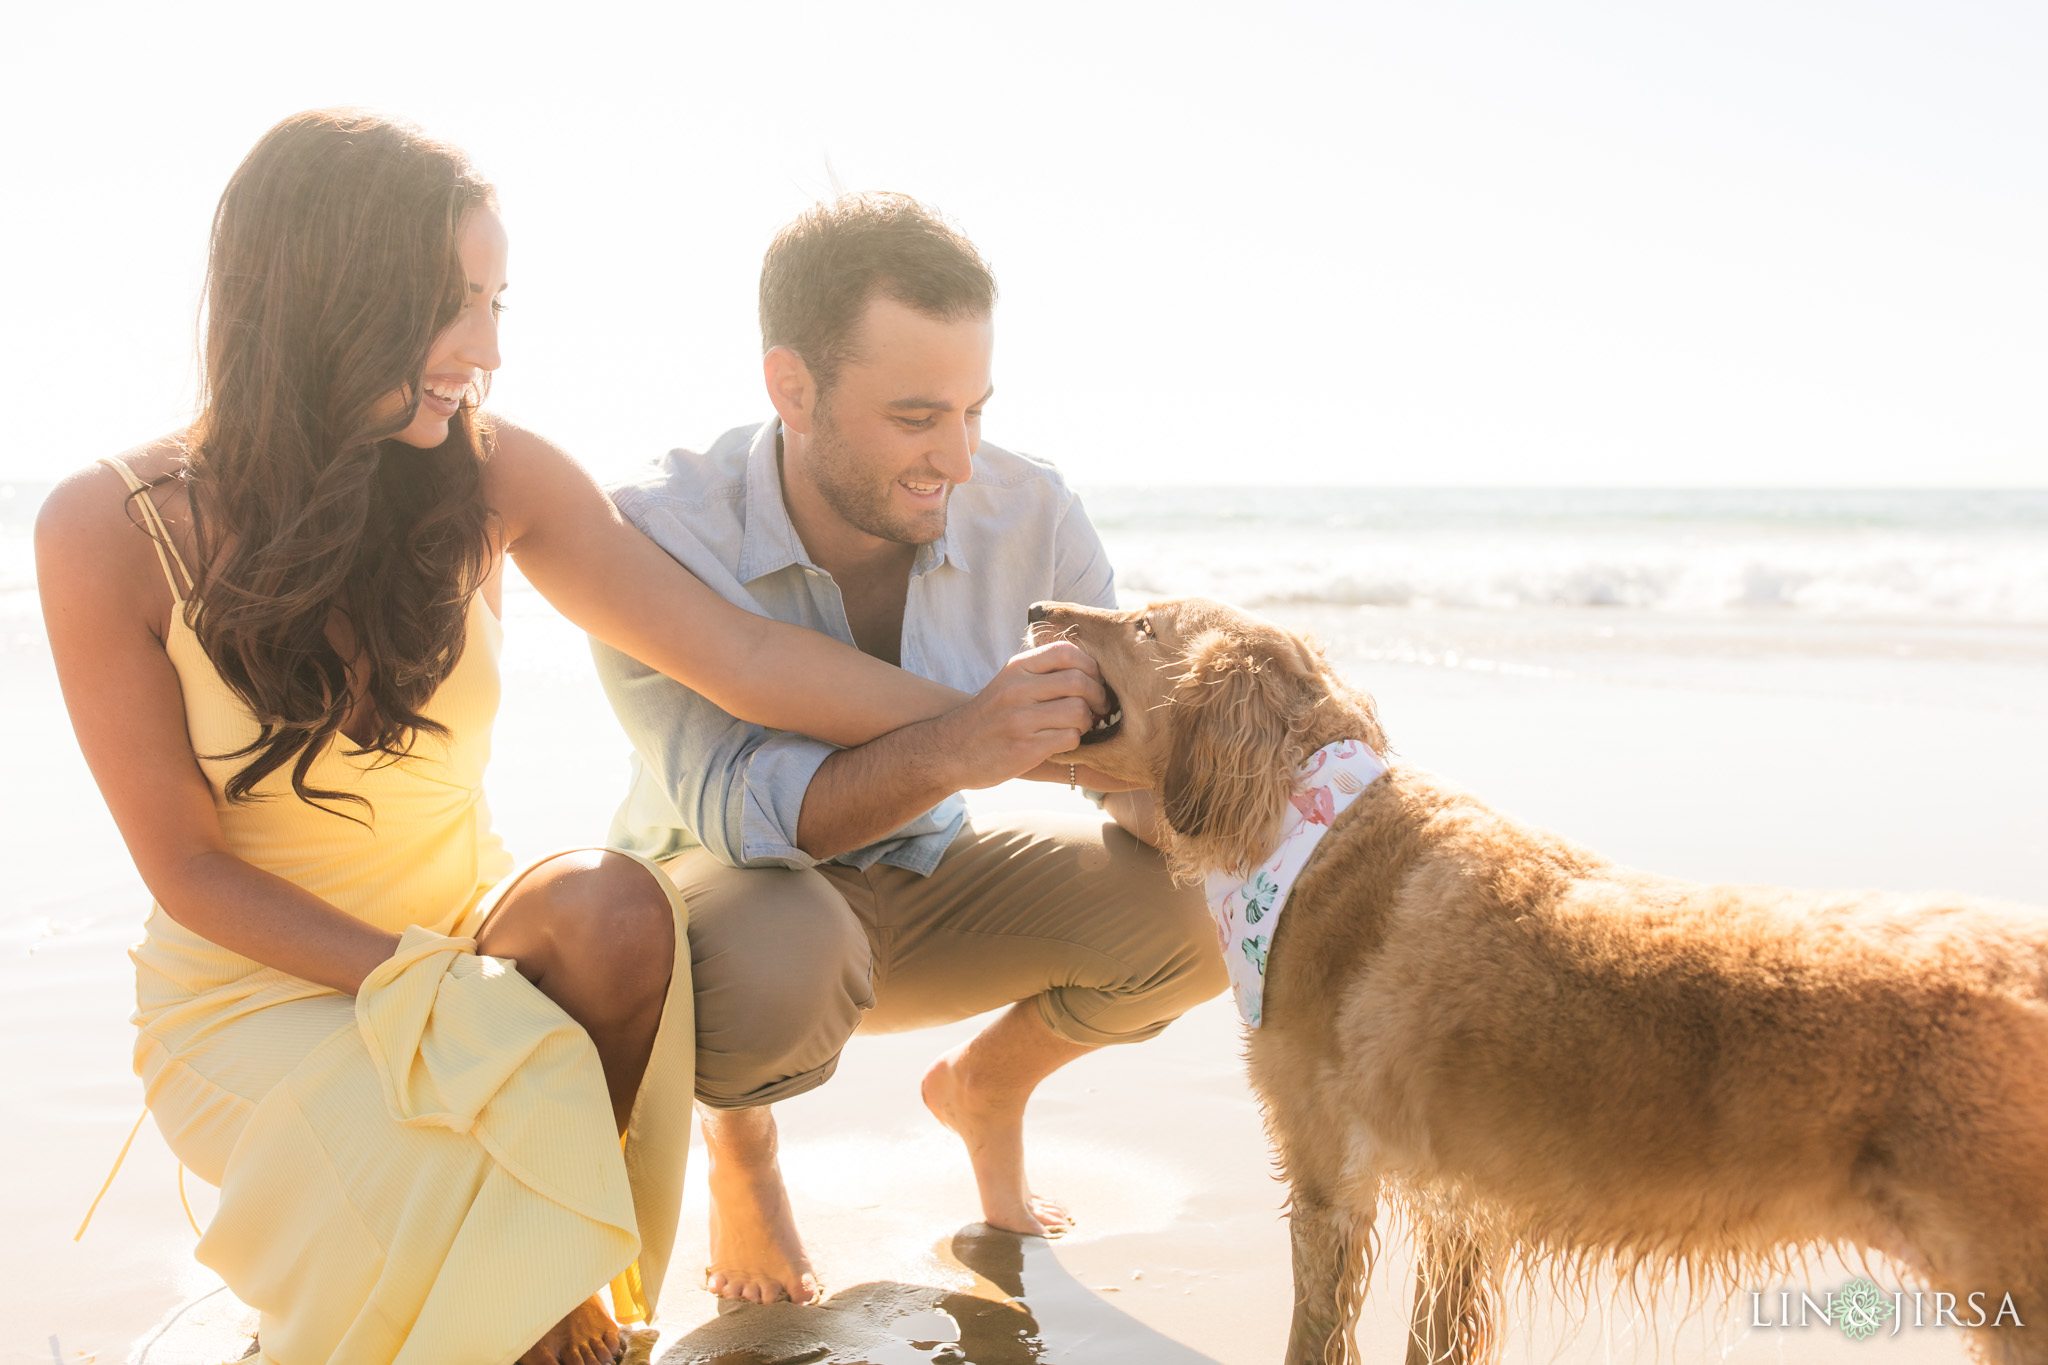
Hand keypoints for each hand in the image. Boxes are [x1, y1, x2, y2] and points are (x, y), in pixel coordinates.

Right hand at [935, 641, 1109, 789]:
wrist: (949, 751)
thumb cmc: (989, 718)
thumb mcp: (1008, 683)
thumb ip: (1043, 673)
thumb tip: (1093, 673)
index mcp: (1017, 668)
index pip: (1067, 652)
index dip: (1091, 667)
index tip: (1093, 683)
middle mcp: (1017, 689)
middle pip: (1080, 682)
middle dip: (1098, 698)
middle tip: (1098, 710)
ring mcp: (1020, 719)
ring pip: (1079, 712)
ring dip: (1087, 723)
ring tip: (1077, 728)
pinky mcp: (1025, 748)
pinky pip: (1069, 739)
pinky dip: (1074, 742)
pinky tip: (1061, 743)